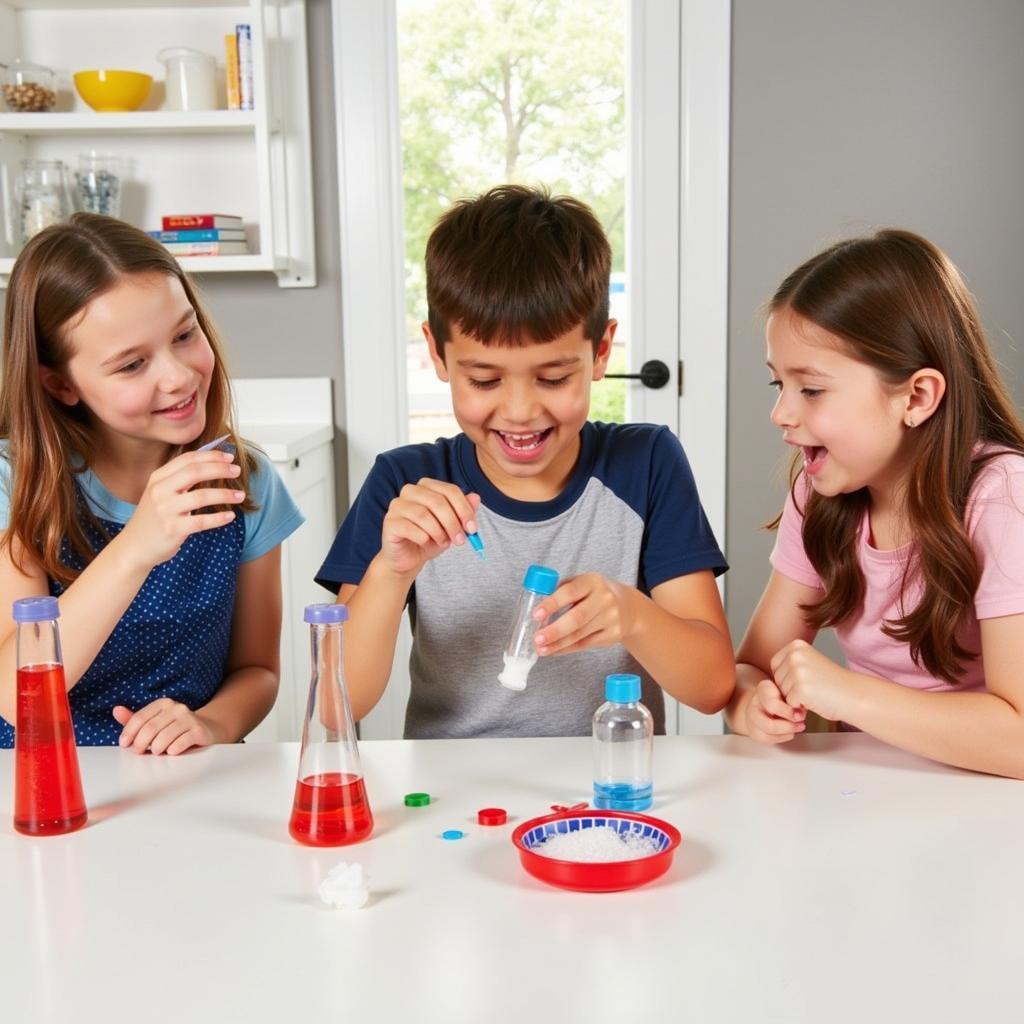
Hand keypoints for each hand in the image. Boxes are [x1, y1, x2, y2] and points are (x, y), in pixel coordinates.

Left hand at [113, 699, 219, 755]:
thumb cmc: (174, 729)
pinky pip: (181, 742)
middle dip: (140, 744)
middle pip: (150, 728)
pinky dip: (173, 749)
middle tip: (138, 753)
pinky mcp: (199, 731)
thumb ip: (135, 719)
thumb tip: (116, 710)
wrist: (206, 730)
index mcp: (163, 704)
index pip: (140, 718)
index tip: (124, 745)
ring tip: (156, 752)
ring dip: (156, 748)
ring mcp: (189, 719)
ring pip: (164, 736)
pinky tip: (171, 752)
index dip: (128, 733)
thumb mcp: (155, 722)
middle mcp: (177, 708)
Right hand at [119, 449, 244, 571]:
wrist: (134, 547)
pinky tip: (230, 516)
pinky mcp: (173, 529)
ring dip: (225, 495)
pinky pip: (202, 521)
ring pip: (201, 496)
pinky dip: (219, 518)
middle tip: (237, 470)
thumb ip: (179, 478)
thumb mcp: (160, 493)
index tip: (229, 457)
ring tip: (240, 495)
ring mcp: (165, 510)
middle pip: (195, 472)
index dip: (211, 456)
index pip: (187, 459)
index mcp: (158, 478)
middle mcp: (160, 491)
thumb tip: (211, 461)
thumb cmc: (153, 518)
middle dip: (220, 469)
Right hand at [380, 479, 480, 576]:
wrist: (408, 559)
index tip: (473, 529)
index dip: (464, 510)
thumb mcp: (452, 526)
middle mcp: (410, 491)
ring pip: (423, 515)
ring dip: (438, 532)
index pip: (450, 490)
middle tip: (461, 540)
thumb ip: (463, 512)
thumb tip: (476, 497)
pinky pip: (409, 527)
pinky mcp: (389, 522)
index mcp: (426, 487)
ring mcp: (397, 505)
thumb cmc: (430, 539)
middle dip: (453, 523)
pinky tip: (425, 543)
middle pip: (437, 501)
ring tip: (443, 543)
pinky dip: (422, 538)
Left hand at [532, 573, 635, 655]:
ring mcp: (611, 618)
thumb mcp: (582, 584)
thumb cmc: (595, 594)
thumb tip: (536, 607)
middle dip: (555, 630)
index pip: (570, 592)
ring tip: (541, 648)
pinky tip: (554, 650)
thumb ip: (561, 591)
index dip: (552, 604)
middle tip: (537, 639)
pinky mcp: (613, 634)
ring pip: (580, 634)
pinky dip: (567, 648)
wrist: (628, 607)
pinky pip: (586, 644)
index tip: (536, 615)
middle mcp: (605, 598)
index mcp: (592, 581)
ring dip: (558, 644)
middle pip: (577, 617)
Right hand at [744, 678, 806, 743]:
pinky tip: (790, 732)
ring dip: (786, 731)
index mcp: (764, 688)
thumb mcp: (790, 690)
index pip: (772, 703)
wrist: (766, 703)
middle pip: (768, 720)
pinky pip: (767, 738)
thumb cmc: (784, 696)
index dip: (788, 711)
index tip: (801, 713)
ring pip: (767, 729)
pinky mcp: (754, 731)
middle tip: (801, 724)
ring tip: (798, 727)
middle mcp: (755, 702)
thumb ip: (796, 696)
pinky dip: (782, 737)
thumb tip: (807, 703)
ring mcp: (752, 717)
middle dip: (788, 725)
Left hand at [770, 639, 851, 722]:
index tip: (807, 677)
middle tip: (814, 687)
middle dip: (791, 688)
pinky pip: (789, 703)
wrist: (854, 695)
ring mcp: (797, 671)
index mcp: (796, 645)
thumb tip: (764, 680)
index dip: (788, 677)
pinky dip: (801, 706)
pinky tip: (816, 700)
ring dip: (796, 698)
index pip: (775, 666)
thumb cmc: (831, 684)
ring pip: (782, 692)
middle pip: (777, 679)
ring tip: (816, 692)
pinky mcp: (800, 688)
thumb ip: (789, 664)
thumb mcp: (808, 664)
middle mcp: (795, 655)